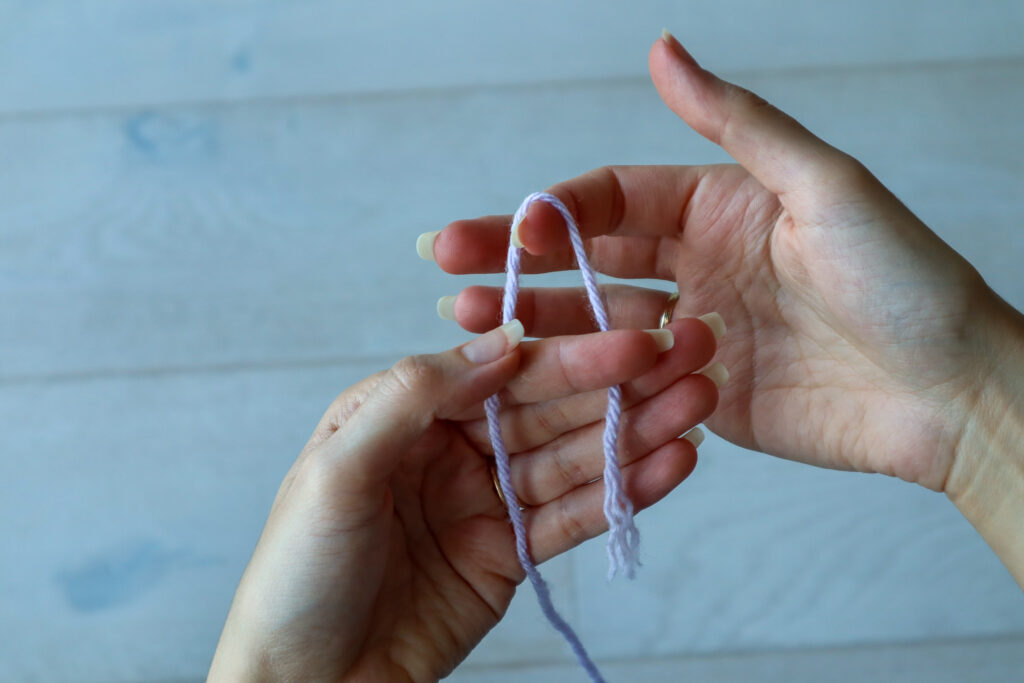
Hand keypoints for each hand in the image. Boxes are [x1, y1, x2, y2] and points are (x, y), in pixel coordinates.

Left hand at [209, 319, 718, 680]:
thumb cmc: (298, 573)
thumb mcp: (339, 469)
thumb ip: (413, 396)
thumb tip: (500, 342)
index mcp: (407, 412)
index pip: (499, 371)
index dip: (567, 356)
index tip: (631, 342)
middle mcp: (451, 447)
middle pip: (547, 410)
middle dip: (618, 386)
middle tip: (689, 362)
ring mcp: (485, 501)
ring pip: (572, 458)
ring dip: (636, 432)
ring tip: (698, 407)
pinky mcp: (509, 554)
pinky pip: (572, 517)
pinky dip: (623, 493)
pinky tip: (671, 466)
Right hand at [426, 32, 1012, 493]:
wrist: (948, 393)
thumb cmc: (903, 280)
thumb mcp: (821, 184)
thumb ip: (735, 122)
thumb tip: (661, 48)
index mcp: (718, 206)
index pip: (614, 199)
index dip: (559, 211)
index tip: (516, 229)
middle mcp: (697, 266)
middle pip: (586, 260)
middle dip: (518, 262)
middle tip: (450, 265)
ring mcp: (692, 334)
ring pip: (594, 322)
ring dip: (534, 322)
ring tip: (469, 323)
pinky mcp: (696, 395)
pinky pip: (629, 383)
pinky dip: (586, 381)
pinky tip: (534, 379)